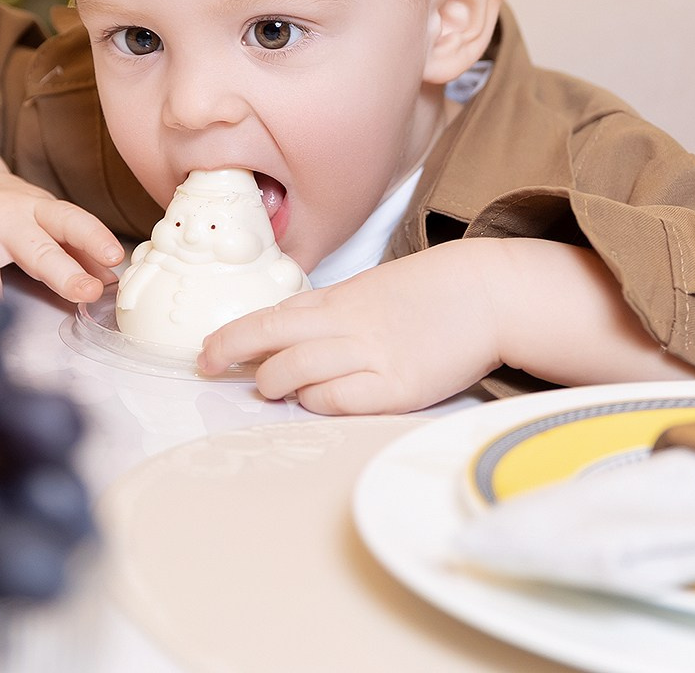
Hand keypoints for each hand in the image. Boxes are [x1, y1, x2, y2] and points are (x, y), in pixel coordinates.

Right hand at [0, 170, 125, 303]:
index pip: (70, 220)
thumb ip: (77, 250)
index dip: (94, 237)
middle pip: (35, 247)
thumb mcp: (44, 220)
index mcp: (37, 210)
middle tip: (87, 292)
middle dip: (62, 272)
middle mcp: (3, 219)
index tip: (116, 256)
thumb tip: (112, 281)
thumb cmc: (8, 213)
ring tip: (5, 317)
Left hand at [197, 240, 510, 413]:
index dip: (231, 336)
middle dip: (231, 356)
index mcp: (341, 300)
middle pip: (271, 340)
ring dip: (275, 384)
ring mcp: (372, 355)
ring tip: (272, 388)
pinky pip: (339, 400)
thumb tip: (290, 335)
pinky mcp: (397, 387)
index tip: (205, 351)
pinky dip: (319, 402)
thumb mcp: (372, 291)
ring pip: (297, 373)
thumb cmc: (433, 293)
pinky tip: (319, 400)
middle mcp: (349, 325)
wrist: (489, 293)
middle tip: (210, 370)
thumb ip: (332, 313)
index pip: (270, 317)